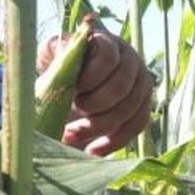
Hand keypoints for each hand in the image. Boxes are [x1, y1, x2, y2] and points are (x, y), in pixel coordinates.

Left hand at [38, 28, 151, 155]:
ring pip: (129, 110)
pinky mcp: (142, 107)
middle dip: (93, 107)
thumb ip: (57, 52)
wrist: (70, 81)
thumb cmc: (57, 65)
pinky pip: (136, 126)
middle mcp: (130, 60)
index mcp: (107, 42)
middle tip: (70, 114)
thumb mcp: (52, 53)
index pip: (107, 57)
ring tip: (70, 136)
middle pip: (120, 88)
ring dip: (98, 127)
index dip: (89, 77)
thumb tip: (63, 59)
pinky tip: (92, 152)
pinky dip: (114, 142)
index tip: (71, 91)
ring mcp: (140, 84)